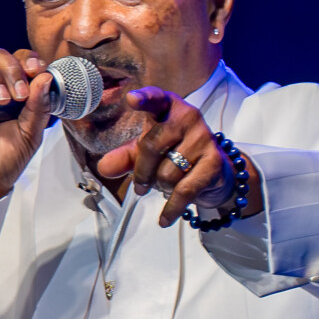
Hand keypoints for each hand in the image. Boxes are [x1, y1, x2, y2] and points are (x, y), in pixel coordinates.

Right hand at [0, 48, 56, 223]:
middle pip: (0, 56)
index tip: (37, 70)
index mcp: (13, 92)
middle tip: (18, 95)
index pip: (21, 62)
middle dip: (13, 70)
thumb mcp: (30, 134)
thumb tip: (46, 77)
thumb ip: (40, 106)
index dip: (29, 61)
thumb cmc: (2, 162)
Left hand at [95, 86, 261, 226]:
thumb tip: (104, 168)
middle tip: (140, 186)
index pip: (155, 98)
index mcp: (168, 107)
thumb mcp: (146, 153)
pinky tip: (164, 219)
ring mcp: (203, 138)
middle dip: (141, 172)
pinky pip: (184, 190)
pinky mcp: (213, 162)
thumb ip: (124, 158)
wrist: (215, 172)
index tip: (131, 99)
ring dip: (161, 187)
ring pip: (166, 173)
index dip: (143, 98)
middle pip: (151, 146)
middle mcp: (188, 116)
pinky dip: (171, 209)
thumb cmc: (175, 154)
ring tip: (166, 186)